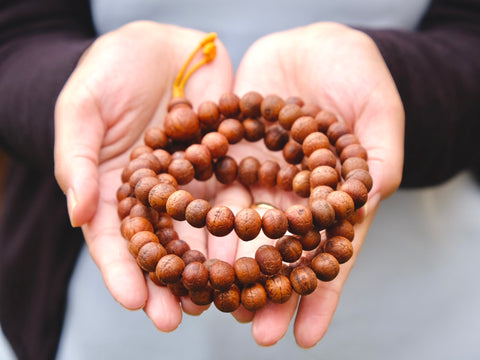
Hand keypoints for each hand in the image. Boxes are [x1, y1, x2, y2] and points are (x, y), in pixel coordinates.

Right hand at [54, 21, 233, 330]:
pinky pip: (234, 199)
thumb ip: (77, 158)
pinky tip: (251, 249)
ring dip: (210, 265)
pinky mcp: (224, 166)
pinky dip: (240, 226)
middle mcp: (155, 194)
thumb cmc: (112, 69)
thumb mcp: (83, 107)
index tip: (134, 301)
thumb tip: (78, 214)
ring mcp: (191, 183)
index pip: (113, 238)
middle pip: (160, 245)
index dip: (121, 271)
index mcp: (114, 187)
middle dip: (168, 282)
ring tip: (220, 296)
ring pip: (200, 232)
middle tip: (178, 317)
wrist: (163, 43)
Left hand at [226, 23, 403, 346]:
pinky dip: (198, 212)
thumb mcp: (375, 105)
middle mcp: (291, 193)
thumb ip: (379, 151)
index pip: (328, 252)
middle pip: (280, 249)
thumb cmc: (355, 70)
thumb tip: (374, 197)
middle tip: (255, 331)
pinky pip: (211, 185)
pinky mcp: (229, 154)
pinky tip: (183, 242)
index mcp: (331, 194)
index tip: (306, 337)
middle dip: (268, 290)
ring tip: (211, 298)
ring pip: (239, 227)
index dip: (321, 295)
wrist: (310, 41)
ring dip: (226, 262)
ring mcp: (258, 176)